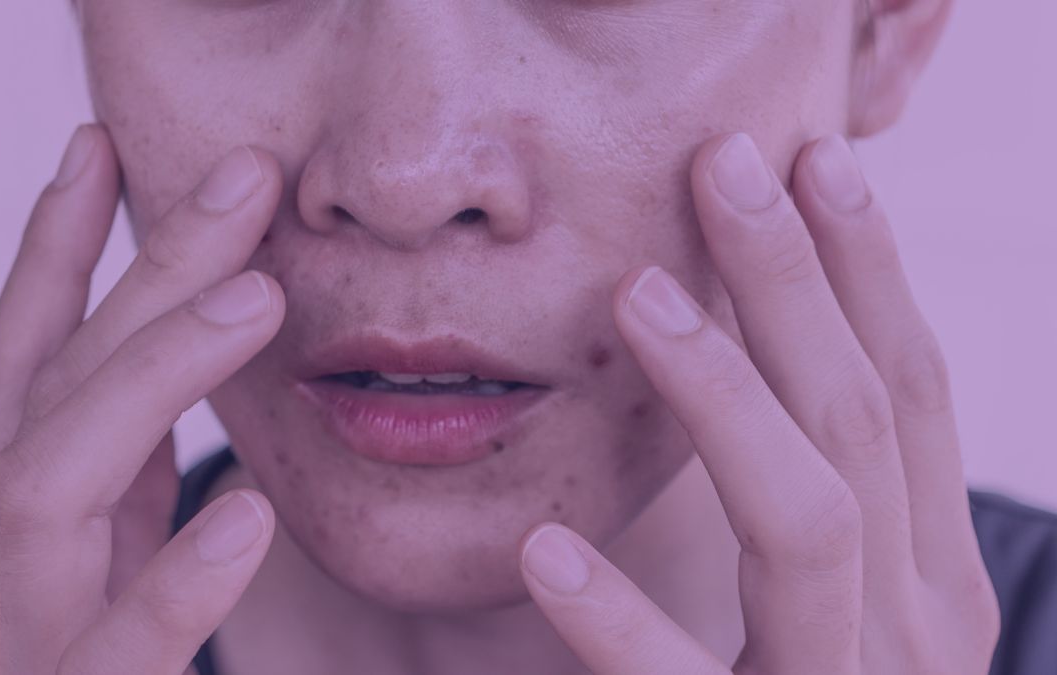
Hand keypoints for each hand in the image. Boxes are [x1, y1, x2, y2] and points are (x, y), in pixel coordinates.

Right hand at [0, 125, 285, 673]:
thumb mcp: (98, 589)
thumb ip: (130, 512)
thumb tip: (205, 438)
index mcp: (16, 535)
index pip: (24, 368)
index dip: (54, 255)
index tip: (98, 152)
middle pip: (48, 392)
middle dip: (133, 273)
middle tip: (234, 179)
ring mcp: (13, 654)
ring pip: (47, 489)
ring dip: (148, 378)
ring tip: (255, 299)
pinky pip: (106, 656)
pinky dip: (168, 585)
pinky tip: (242, 519)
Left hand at [518, 133, 1000, 673]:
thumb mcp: (841, 600)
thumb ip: (821, 492)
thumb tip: (755, 342)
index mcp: (929, 572)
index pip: (908, 388)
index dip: (867, 269)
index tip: (811, 161)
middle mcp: (917, 628)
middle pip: (864, 419)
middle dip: (800, 283)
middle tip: (724, 167)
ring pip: (811, 522)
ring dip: (727, 398)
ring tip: (636, 300)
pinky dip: (620, 623)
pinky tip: (545, 554)